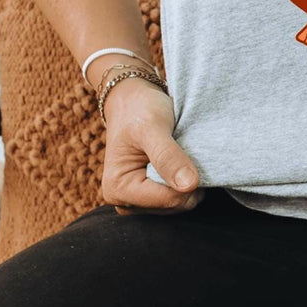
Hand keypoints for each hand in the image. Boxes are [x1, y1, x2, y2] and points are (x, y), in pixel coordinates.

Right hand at [101, 78, 202, 214]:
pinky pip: (181, 197)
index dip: (187, 179)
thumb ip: (168, 156)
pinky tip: (180, 161)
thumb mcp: (152, 126)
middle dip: (187, 180)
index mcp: (118, 189)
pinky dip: (187, 179)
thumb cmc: (139, 110)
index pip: (169, 200)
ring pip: (182, 203)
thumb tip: (189, 186)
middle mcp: (126, 202)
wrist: (133, 101)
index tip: (185, 149)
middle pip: (176, 205)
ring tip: (178, 153)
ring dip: (188, 178)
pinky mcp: (152, 197)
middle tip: (181, 148)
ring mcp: (140, 202)